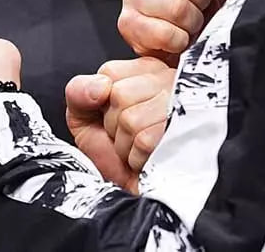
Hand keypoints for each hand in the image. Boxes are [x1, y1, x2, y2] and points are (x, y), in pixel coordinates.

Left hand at [66, 58, 173, 192]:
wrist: (130, 193)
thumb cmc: (113, 154)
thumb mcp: (84, 117)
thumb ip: (79, 91)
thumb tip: (99, 86)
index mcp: (145, 71)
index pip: (109, 72)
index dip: (101, 101)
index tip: (110, 115)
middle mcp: (168, 81)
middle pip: (120, 94)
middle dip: (112, 125)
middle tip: (124, 136)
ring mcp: (182, 106)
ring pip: (132, 119)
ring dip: (124, 144)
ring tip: (135, 147)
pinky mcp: (186, 133)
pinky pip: (145, 141)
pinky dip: (136, 158)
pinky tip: (145, 159)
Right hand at [120, 0, 223, 62]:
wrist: (181, 39)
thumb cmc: (196, 3)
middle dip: (201, 1)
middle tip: (198, 7)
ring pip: (177, 9)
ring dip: (191, 23)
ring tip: (187, 23)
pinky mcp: (127, 23)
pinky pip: (164, 34)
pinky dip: (178, 41)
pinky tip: (176, 38)